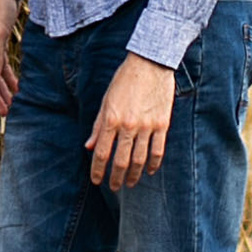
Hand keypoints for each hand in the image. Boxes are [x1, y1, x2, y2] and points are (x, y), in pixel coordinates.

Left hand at [86, 53, 174, 190]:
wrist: (150, 64)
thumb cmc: (124, 80)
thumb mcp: (106, 100)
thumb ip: (98, 126)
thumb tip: (89, 147)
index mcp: (111, 119)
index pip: (102, 153)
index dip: (98, 170)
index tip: (97, 181)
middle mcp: (128, 126)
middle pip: (120, 161)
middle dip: (115, 178)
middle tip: (114, 187)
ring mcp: (147, 126)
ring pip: (140, 160)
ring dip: (134, 175)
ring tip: (129, 182)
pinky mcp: (162, 124)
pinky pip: (158, 150)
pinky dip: (153, 164)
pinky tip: (150, 171)